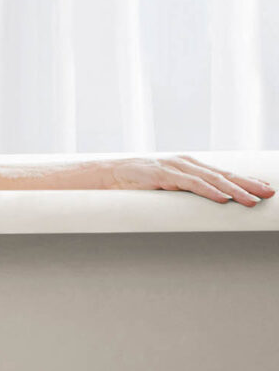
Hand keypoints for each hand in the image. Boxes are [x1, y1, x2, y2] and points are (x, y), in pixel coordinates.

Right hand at [105, 154, 274, 205]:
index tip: (264, 188)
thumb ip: (186, 192)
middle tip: (269, 192)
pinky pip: (190, 183)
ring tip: (251, 199)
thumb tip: (207, 206)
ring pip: (210, 179)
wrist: (107, 175)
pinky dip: (208, 190)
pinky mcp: (162, 174)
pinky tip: (222, 197)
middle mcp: (185, 163)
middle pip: (222, 174)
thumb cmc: (137, 184)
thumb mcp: (167, 187)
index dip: (244, 181)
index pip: (222, 174)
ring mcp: (174, 167)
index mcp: (188, 166)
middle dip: (248, 184)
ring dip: (234, 189)